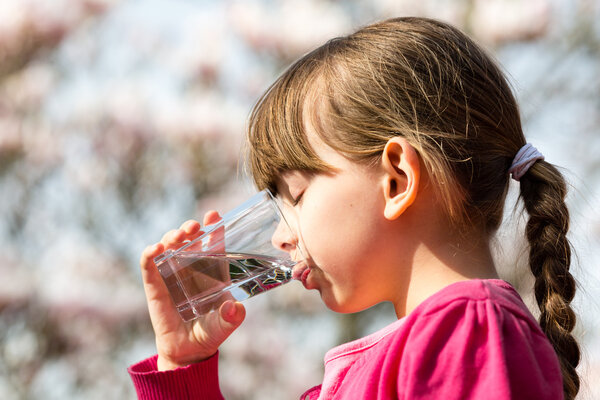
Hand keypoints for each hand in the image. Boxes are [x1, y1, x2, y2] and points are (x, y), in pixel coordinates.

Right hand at [140, 211, 245, 370]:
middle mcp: (191, 268)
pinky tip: (155, 249)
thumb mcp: (224, 325)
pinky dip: (149, 254)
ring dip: (171, 236)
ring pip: (169, 245)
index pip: (213, 243)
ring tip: (177, 237)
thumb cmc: (209, 333)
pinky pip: (149, 264)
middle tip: (193, 226)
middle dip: (190, 228)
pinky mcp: (154, 285)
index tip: (213, 214)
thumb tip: (236, 309)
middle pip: (189, 238)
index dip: (213, 227)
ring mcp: (171, 274)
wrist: (187, 351)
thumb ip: (231, 318)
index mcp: (212, 271)